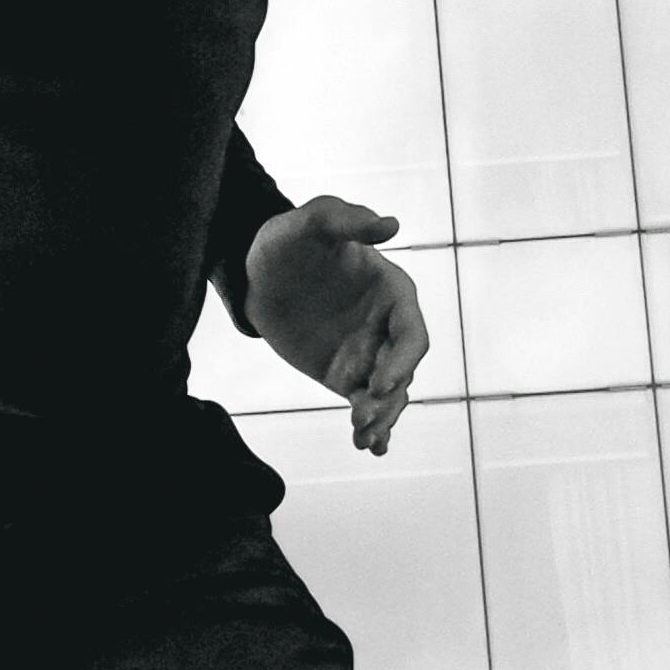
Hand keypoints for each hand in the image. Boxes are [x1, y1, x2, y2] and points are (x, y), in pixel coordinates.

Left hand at [244, 192, 427, 457]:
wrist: (256, 272)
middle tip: (361, 414)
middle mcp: (388, 326)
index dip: (402, 362)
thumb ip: (346, 221)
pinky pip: (365, 405)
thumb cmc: (289, 240)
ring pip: (389, 395)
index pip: (412, 334)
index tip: (377, 383)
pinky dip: (371, 427)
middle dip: (390, 398)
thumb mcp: (310, 222)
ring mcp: (369, 353)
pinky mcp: (346, 374)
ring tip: (361, 438)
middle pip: (403, 371)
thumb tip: (392, 225)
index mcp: (393, 292)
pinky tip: (367, 448)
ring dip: (382, 418)